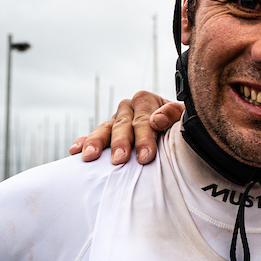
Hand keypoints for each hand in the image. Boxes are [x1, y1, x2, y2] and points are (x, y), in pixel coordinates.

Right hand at [69, 91, 183, 164]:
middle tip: (120, 160)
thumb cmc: (181, 126)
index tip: (146, 157)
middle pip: (123, 125)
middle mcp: (128, 107)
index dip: (145, 138)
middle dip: (121, 143)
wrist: (173, 130)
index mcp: (146, 100)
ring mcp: (116, 119)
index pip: (145, 119)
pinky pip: (93, 136)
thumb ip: (175, 114)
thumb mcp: (184, 118)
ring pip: (105, 129)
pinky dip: (84, 142)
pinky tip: (75, 151)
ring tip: (90, 156)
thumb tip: (158, 119)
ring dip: (97, 142)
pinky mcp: (107, 131)